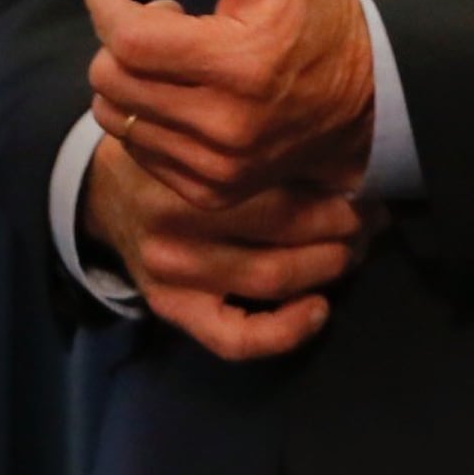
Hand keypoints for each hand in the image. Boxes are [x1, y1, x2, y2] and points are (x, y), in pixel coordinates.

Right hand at [77, 128, 381, 360]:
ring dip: (327, 267)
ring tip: (351, 252)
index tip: (365, 187)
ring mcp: (172, 273)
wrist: (104, 193)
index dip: (336, 193)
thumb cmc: (171, 156)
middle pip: (283, 232)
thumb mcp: (204, 135)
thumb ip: (259, 147)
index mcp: (185, 174)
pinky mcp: (172, 308)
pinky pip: (236, 339)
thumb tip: (348, 160)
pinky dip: (286, 331)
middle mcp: (175, 225)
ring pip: (272, 279)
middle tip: (369, 219)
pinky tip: (318, 309)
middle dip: (342, 228)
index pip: (279, 188)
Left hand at [84, 0, 377, 209]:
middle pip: (113, 81)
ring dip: (128, 79)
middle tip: (158, 20)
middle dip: (118, 40)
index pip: (130, 40)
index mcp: (242, 64)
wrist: (363, 95)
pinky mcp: (214, 191)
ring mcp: (220, 167)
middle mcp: (227, 126)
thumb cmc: (311, 14)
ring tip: (171, 58)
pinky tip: (179, 93)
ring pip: (117, 117)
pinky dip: (142, 116)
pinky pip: (138, 150)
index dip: (105, 7)